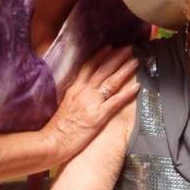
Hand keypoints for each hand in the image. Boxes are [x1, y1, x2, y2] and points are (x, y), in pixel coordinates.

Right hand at [42, 45, 139, 159]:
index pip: (88, 67)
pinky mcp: (98, 116)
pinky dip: (127, 93)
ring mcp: (92, 103)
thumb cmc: (57, 127)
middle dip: (117, 57)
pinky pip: (116, 101)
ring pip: (111, 82)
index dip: (100, 56)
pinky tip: (137, 86)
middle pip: (103, 70)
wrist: (52, 141)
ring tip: (135, 61)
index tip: (110, 47)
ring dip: (124, 70)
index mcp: (75, 89)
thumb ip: (74, 94)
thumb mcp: (64, 104)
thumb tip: (83, 89)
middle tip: (128, 48)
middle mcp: (84, 92)